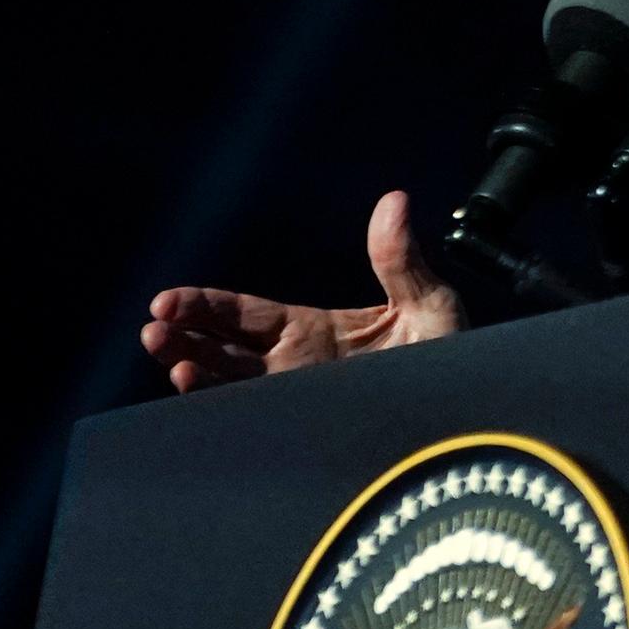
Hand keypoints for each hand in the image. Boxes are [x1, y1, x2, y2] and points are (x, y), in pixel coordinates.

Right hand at [139, 189, 465, 393]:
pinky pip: (252, 417)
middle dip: (184, 336)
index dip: (205, 307)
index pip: (245, 316)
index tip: (168, 301)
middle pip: (223, 348)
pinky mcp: (305, 428)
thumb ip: (400, 260)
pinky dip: (219, 406)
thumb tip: (394, 200)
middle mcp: (297, 367)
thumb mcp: (430, 305)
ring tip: (168, 356)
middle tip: (154, 327)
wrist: (474, 413)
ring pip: (228, 384)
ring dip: (193, 368)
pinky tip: (197, 391)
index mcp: (317, 332)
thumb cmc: (457, 361)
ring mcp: (298, 400)